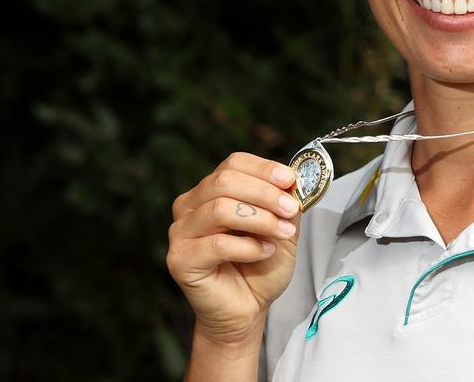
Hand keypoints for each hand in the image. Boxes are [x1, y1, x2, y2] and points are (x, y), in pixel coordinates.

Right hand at [167, 152, 301, 347]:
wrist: (247, 310)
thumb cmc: (260, 268)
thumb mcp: (283, 228)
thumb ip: (286, 203)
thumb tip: (294, 180)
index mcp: (211, 191)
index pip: (233, 163)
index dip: (264, 168)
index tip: (290, 180)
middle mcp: (190, 206)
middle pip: (224, 181)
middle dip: (265, 193)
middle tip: (290, 208)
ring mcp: (180, 232)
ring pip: (220, 209)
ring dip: (260, 219)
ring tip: (283, 232)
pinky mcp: (179, 260)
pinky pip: (217, 244)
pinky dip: (249, 247)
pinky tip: (264, 252)